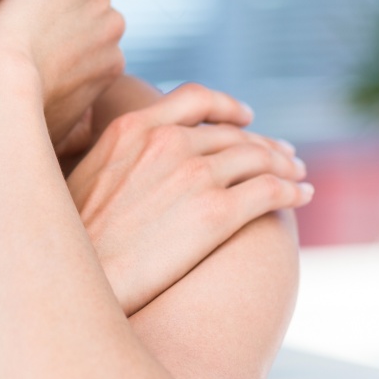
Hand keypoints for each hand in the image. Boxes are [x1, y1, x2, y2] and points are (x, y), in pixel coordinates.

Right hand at [0, 0, 125, 141]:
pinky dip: (80, 67)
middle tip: (31, 24)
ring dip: (76, 37)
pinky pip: (97, 61)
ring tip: (39, 56)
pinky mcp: (111, 72)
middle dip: (66, 4)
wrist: (0, 92)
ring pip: (95, 28)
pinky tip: (50, 76)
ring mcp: (111, 37)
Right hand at [65, 82, 312, 314]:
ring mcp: (193, 175)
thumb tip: (134, 162)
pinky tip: (302, 197)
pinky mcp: (216, 214)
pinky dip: (292, 190)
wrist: (75, 279)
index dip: (227, 106)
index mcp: (132, 127)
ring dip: (285, 165)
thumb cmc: (76, 237)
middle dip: (264, 144)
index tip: (245, 118)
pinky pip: (270, 191)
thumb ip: (119, 153)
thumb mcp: (85, 173)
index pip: (195, 98)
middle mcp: (167, 142)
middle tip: (285, 156)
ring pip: (258, 159)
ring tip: (298, 176)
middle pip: (233, 133)